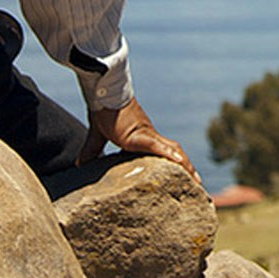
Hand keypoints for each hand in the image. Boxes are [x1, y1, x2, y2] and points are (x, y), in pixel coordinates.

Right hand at [76, 97, 199, 182]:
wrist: (104, 92)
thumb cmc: (103, 110)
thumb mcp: (98, 136)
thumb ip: (92, 151)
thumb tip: (79, 166)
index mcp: (143, 138)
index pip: (165, 152)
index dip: (176, 163)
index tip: (186, 177)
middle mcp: (150, 136)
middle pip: (175, 153)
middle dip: (188, 169)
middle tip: (199, 184)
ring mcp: (147, 134)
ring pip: (172, 151)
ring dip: (185, 165)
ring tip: (196, 180)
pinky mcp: (138, 135)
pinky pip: (155, 146)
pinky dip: (167, 154)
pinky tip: (180, 163)